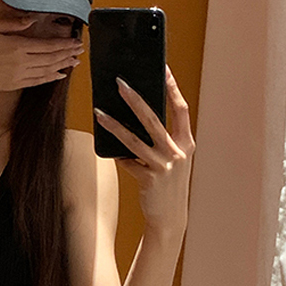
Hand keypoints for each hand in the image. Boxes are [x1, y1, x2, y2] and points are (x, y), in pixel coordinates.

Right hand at [0, 19, 83, 91]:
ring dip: (62, 66)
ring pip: (46, 71)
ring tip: (74, 62)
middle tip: (79, 51)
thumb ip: (14, 23)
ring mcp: (18, 75)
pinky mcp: (13, 85)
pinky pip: (37, 82)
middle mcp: (21, 62)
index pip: (48, 45)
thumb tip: (31, 20)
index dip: (64, 44)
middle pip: (51, 58)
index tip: (76, 41)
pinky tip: (59, 75)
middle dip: (67, 54)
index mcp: (17, 45)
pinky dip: (50, 78)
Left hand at [94, 65, 195, 236]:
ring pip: (134, 140)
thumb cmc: (169, 185)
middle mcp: (177, 152)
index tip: (162, 68)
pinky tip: (111, 152)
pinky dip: (119, 157)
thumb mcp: (173, 160)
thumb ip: (163, 140)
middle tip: (120, 82)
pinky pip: (127, 162)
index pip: (180, 108)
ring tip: (99, 112)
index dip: (172, 87)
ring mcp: (163, 165)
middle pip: (153, 119)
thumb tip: (138, 117)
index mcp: (186, 143)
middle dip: (135, 99)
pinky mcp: (149, 178)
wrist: (170, 217)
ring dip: (114, 125)